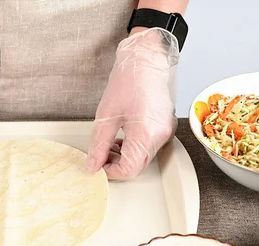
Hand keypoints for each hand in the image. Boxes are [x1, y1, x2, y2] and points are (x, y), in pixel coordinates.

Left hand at [86, 28, 178, 179]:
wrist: (146, 60)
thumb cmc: (129, 80)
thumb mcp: (105, 116)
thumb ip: (98, 145)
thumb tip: (92, 165)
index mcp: (146, 133)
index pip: (128, 169)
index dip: (110, 172)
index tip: (97, 166)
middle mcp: (160, 136)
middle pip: (137, 167)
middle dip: (116, 165)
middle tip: (100, 154)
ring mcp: (166, 132)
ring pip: (142, 159)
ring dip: (124, 157)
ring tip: (109, 143)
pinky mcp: (165, 128)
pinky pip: (149, 148)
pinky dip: (133, 148)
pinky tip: (122, 138)